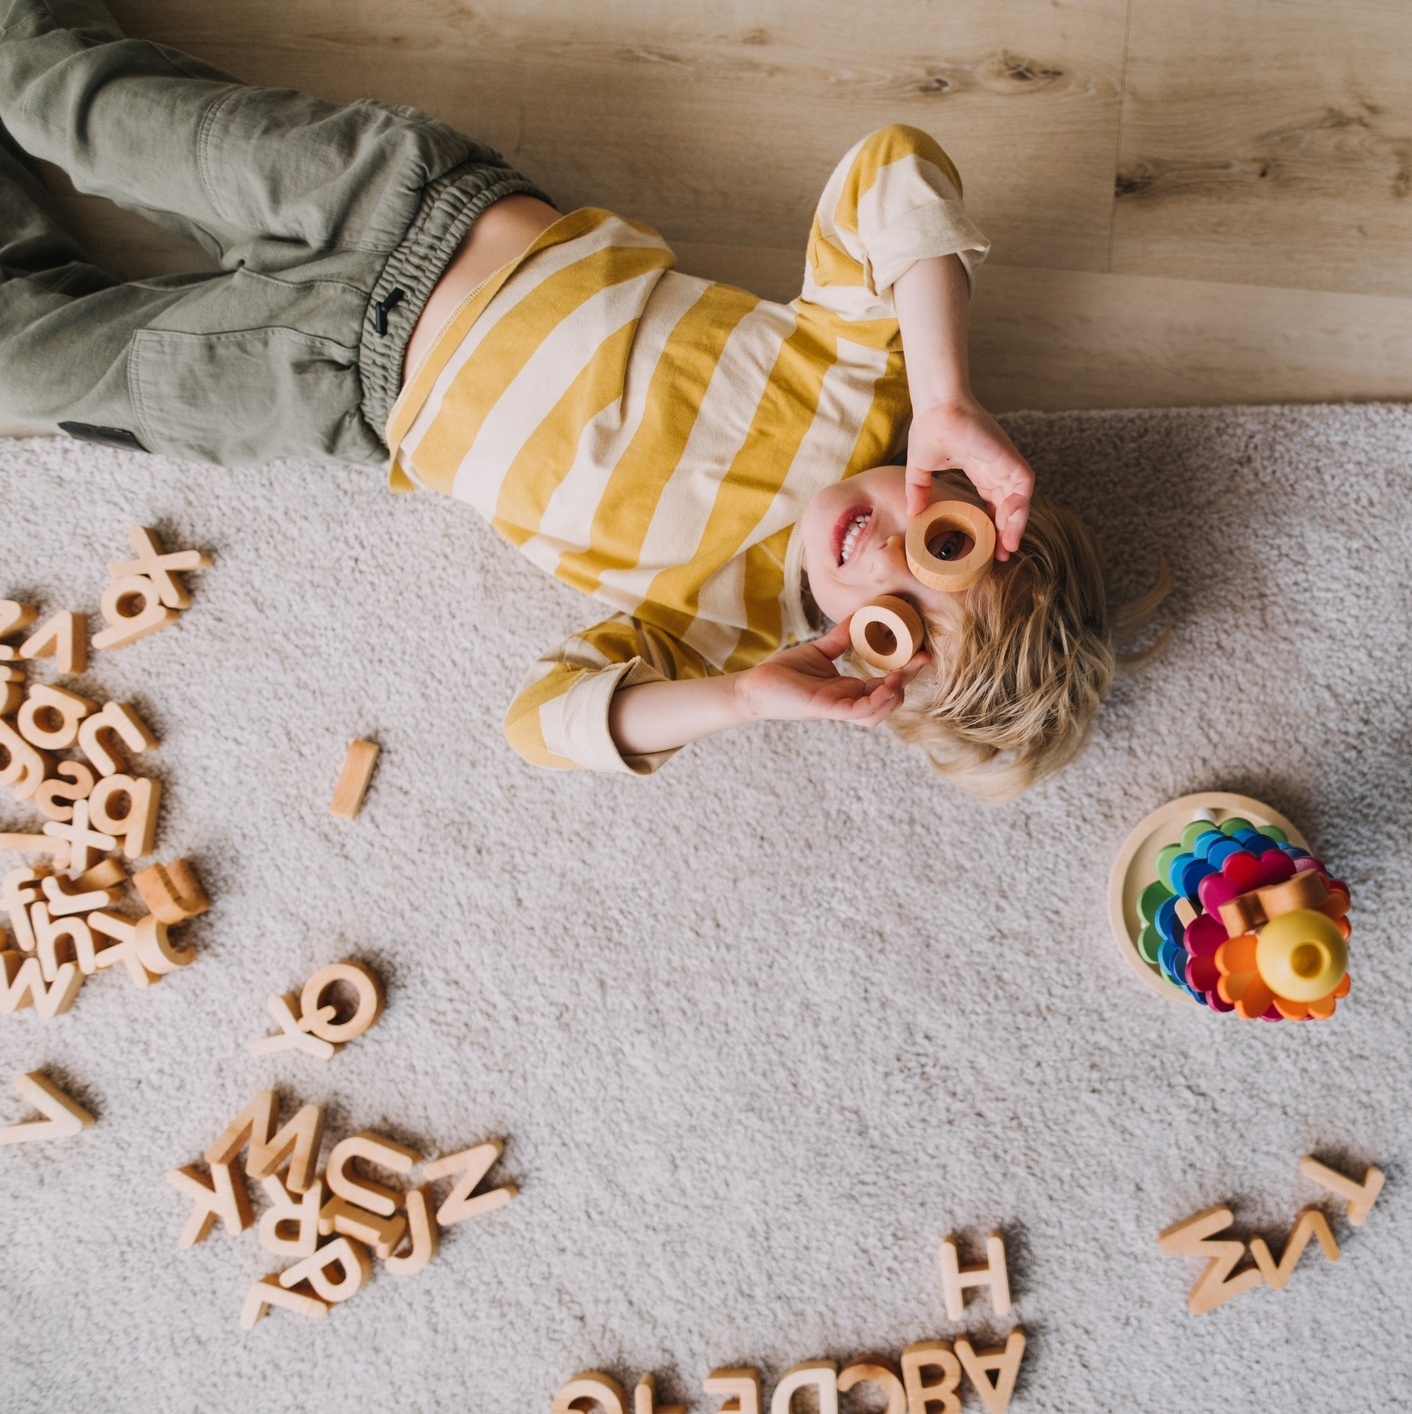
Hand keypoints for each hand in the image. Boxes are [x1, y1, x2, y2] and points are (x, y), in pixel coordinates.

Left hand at [735, 620, 928, 726]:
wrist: (754, 685)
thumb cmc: (782, 672)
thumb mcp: (819, 651)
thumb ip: (840, 638)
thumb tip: (858, 616)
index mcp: (848, 690)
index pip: (885, 686)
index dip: (905, 672)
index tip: (920, 652)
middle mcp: (847, 701)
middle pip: (889, 700)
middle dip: (908, 681)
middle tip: (921, 659)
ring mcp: (839, 708)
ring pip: (879, 713)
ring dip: (895, 695)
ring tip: (902, 674)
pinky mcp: (827, 709)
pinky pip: (860, 712)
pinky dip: (878, 701)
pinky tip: (887, 685)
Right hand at [905, 396, 1034, 557]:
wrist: (935, 409)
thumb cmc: (928, 428)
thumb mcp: (920, 468)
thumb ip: (918, 490)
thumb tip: (912, 513)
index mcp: (980, 469)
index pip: (994, 502)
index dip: (993, 525)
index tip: (988, 546)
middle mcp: (995, 467)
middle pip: (1009, 505)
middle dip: (1008, 531)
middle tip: (1001, 554)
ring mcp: (1003, 462)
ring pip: (1020, 499)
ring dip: (1016, 523)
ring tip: (1007, 546)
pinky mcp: (1008, 456)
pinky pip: (1024, 484)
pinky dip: (1020, 505)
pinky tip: (1009, 523)